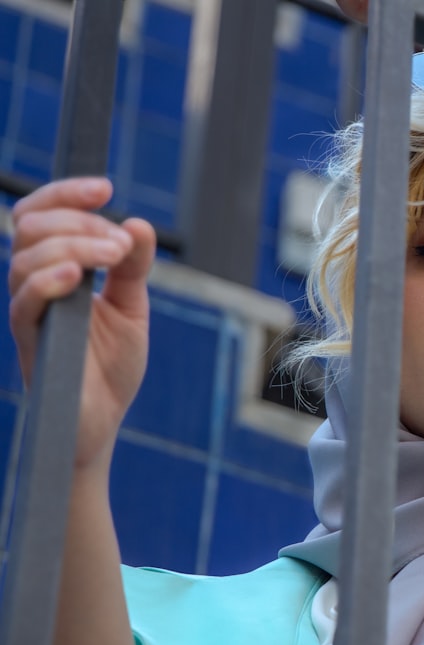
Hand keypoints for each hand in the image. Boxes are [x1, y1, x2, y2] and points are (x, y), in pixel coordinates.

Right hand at [8, 177, 155, 473]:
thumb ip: (133, 267)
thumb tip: (138, 224)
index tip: (105, 187)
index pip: (42, 216)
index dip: (66, 194)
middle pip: (30, 226)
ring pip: (25, 256)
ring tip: (113, 255)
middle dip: (79, 221)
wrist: (102, 419)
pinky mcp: (30, 340)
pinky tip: (77, 277)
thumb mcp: (132, 307)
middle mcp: (35, 284)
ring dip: (74, 245)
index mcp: (56, 269)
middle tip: (119, 243)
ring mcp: (29, 311)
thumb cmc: (111, 365)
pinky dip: (49, 280)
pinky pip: (24, 301)